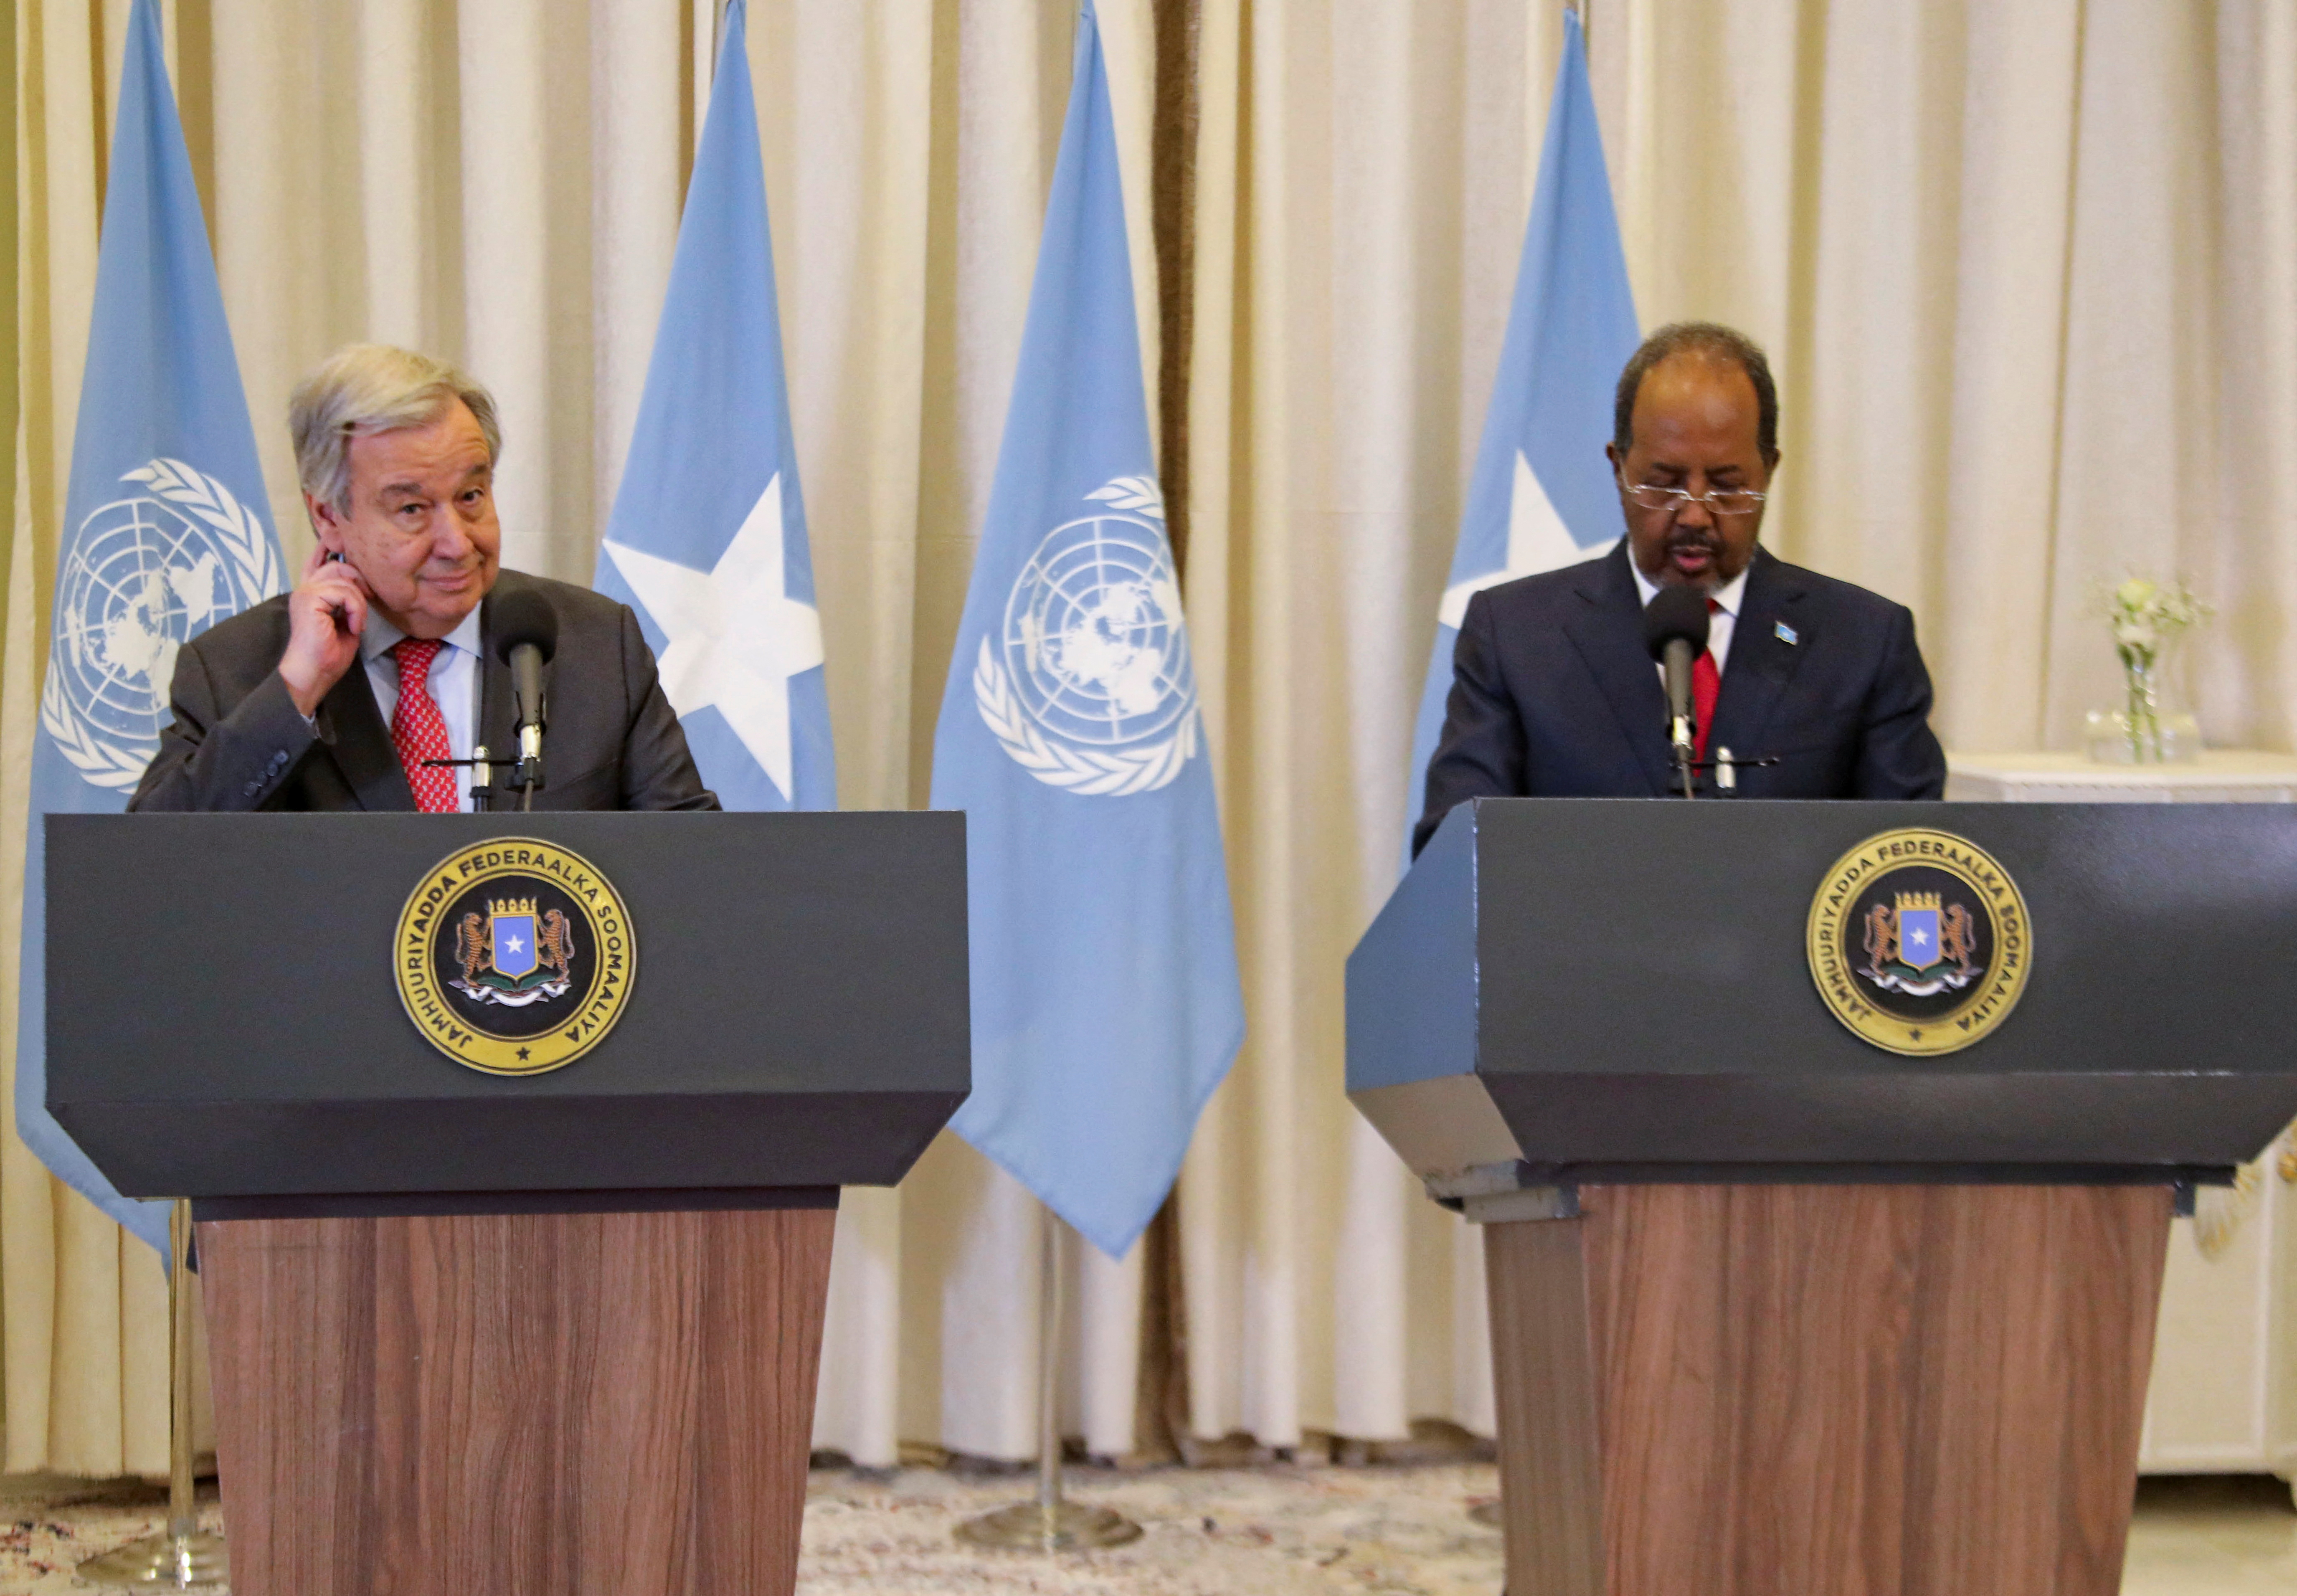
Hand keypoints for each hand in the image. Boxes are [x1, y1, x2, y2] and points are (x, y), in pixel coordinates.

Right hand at [278, 545, 373, 716]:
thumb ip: (350, 600)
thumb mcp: (346, 621)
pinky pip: (345, 593)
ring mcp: (305, 592)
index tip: (340, 539)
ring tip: (356, 624)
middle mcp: (305, 589)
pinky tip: (352, 627)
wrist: (314, 673)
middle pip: (338, 566)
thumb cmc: (329, 654)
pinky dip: (356, 610)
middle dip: (360, 582)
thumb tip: (364, 585)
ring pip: (345, 580)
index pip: (319, 560)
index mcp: (312, 593)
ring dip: (359, 604)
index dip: (329, 546)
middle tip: (366, 604)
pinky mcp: (309, 599)